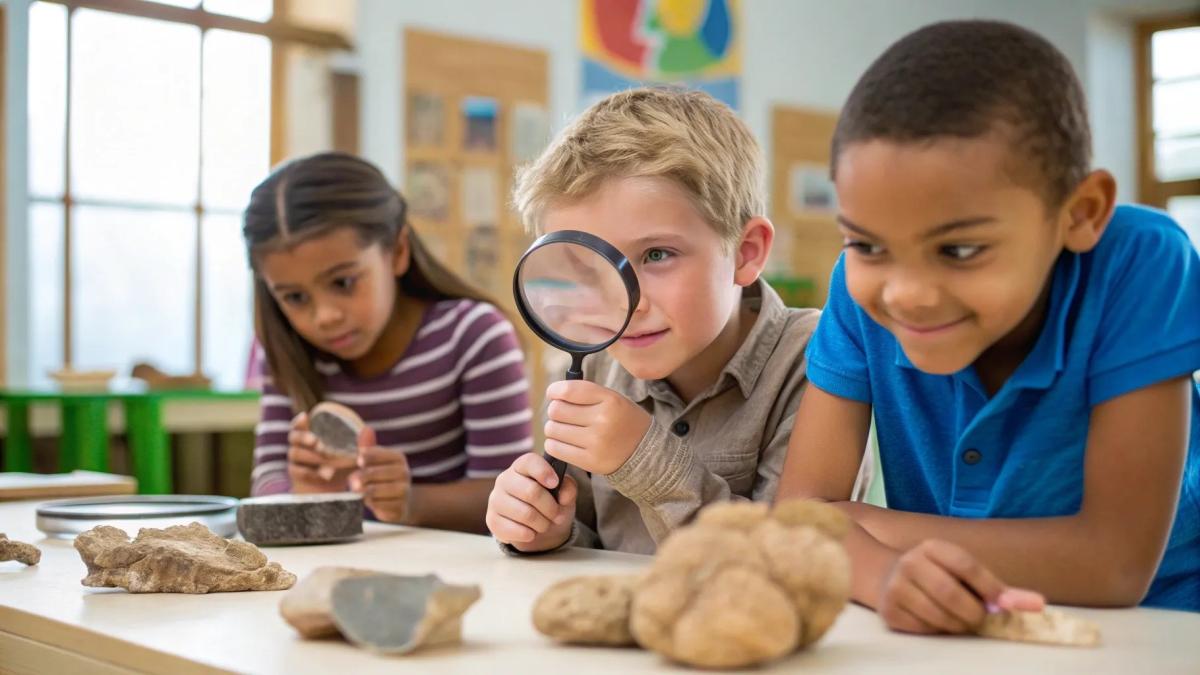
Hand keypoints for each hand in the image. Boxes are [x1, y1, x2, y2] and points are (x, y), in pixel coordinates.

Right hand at [287, 412, 357, 492]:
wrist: (332, 492)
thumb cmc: (343, 467)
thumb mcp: (354, 455)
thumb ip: (362, 443)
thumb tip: (368, 429)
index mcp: (310, 436)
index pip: (299, 425)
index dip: (300, 421)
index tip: (305, 416)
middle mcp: (299, 445)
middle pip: (294, 436)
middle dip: (304, 437)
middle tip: (316, 441)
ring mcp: (294, 460)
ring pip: (296, 453)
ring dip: (313, 458)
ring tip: (329, 463)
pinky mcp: (295, 475)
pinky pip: (298, 471)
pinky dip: (312, 473)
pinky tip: (325, 476)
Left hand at [348, 426, 412, 523]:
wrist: (401, 502)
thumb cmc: (382, 477)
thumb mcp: (376, 461)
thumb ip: (369, 446)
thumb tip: (366, 429)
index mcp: (398, 457)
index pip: (380, 454)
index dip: (368, 457)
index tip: (358, 461)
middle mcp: (404, 472)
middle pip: (378, 473)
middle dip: (363, 477)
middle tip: (351, 482)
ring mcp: (404, 491)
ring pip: (379, 490)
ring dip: (365, 492)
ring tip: (357, 492)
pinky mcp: (400, 508)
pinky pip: (382, 505)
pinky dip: (372, 505)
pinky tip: (369, 502)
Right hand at [486, 453, 575, 551]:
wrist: (539, 528)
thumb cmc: (552, 503)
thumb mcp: (565, 493)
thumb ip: (568, 488)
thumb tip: (563, 495)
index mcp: (522, 466)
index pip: (529, 461)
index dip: (544, 471)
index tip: (555, 483)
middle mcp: (505, 479)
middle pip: (531, 492)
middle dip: (550, 508)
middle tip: (557, 516)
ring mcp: (496, 499)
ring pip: (525, 514)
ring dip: (542, 524)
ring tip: (545, 524)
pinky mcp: (492, 520)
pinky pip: (514, 530)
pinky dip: (529, 535)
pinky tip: (531, 532)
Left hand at [543, 380, 651, 474]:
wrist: (644, 452)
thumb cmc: (622, 420)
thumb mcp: (613, 399)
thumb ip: (585, 393)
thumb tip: (552, 394)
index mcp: (610, 400)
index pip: (568, 390)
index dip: (554, 391)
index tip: (553, 394)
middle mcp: (603, 420)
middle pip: (556, 410)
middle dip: (555, 411)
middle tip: (563, 415)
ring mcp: (596, 442)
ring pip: (552, 429)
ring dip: (554, 428)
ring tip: (566, 430)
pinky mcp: (590, 461)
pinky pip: (555, 449)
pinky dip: (554, 444)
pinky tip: (564, 442)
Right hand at [878, 539, 1045, 633]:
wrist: (889, 577)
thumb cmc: (937, 575)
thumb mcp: (963, 571)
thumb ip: (998, 588)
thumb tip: (1037, 604)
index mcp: (931, 547)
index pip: (966, 565)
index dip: (990, 587)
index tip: (1005, 605)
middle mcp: (909, 562)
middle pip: (951, 593)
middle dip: (973, 612)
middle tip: (979, 617)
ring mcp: (895, 587)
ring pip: (939, 616)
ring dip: (958, 625)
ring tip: (959, 619)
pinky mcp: (889, 611)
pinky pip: (925, 629)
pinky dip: (939, 631)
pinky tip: (937, 621)